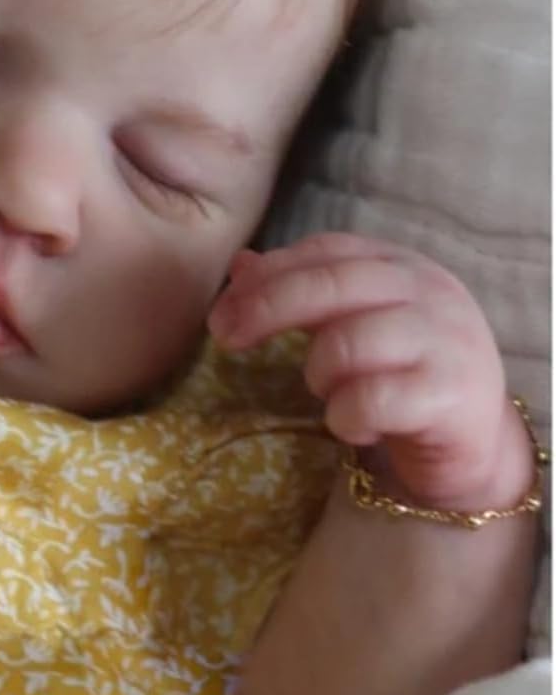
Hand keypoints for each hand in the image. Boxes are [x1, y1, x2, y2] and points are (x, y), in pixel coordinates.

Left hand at [208, 233, 529, 511]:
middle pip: (332, 285)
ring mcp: (446, 341)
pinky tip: (355, 425)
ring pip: (347, 344)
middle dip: (267, 309)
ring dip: (319, 376)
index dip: (267, 274)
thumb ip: (301, 290)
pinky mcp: (451, 396)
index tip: (222, 309)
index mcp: (402, 265)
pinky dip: (347, 417)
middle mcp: (430, 292)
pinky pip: (371, 400)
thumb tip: (240, 264)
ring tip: (332, 394)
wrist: (472, 443)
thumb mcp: (350, 324)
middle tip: (227, 339)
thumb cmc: (399, 374)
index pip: (325, 251)